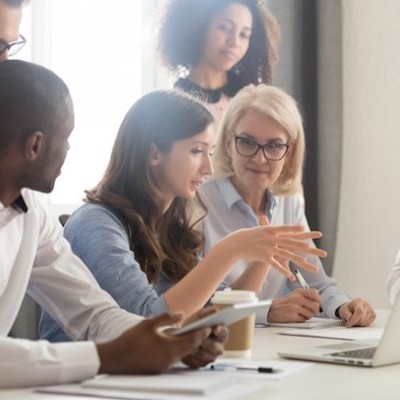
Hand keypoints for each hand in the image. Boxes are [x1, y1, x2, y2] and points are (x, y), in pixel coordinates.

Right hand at [97, 313, 211, 374]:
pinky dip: (180, 351)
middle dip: (199, 339)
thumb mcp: (149, 323)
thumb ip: (167, 318)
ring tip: (194, 334)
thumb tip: (182, 315)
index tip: (209, 326)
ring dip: (189, 345)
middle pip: (190, 348)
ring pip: (183, 354)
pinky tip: (177, 343)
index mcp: (168, 347)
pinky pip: (175, 359)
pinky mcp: (160, 370)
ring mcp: (165, 366)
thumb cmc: (131, 339)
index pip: (192, 340)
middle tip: (206, 330)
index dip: (202, 333)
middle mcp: (169, 359)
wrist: (115, 358)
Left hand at [181, 307, 227, 368]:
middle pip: (216, 348)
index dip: (220, 331)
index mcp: (221, 333)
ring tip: (191, 345)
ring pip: (207, 357)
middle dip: (208, 343)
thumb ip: (207, 313)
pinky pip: (198, 363)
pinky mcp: (201, 364)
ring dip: (199, 350)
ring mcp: (210, 357)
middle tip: (200, 339)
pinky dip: (192, 358)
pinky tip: (187, 352)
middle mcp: (219, 347)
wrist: (182, 336)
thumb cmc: (194, 325)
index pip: (224, 332)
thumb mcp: (199, 316)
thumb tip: (215, 311)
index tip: (215, 328)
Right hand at [226, 224, 326, 279]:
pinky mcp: (264, 257)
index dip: (300, 231)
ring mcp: (268, 248)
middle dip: (305, 246)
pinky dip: (283, 272)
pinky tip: (291, 277)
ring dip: (298, 259)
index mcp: (271, 230)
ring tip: (308, 264)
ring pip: (286, 254)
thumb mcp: (258, 229)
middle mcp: (272, 238)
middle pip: (291, 242)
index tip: (311, 232)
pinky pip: (275, 265)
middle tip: (317, 249)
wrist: (235, 244)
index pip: (288, 230)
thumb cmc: (246, 236)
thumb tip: (269, 218)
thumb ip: (266, 225)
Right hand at [267, 288, 322, 321]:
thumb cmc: (283, 304)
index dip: (319, 300)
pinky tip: (296, 317)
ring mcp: (295, 307)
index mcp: (298, 292)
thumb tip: (319, 302)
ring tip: (301, 314)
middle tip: (309, 311)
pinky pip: (304, 320)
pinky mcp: (293, 315)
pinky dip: (302, 320)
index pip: (315, 293)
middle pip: (316, 305)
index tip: (318, 304)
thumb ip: (306, 296)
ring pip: (312, 314)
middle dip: (314, 310)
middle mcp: (297, 298)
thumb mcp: (294, 295)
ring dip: (308, 316)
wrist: (270, 310)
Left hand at [337, 299, 375, 326]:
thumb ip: (346, 314)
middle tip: (350, 323)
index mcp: (358, 301)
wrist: (351, 309)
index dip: (354, 319)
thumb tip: (349, 318)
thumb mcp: (343, 310)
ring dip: (359, 324)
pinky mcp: (373, 315)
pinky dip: (363, 324)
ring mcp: (371, 310)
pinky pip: (368, 323)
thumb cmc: (348, 309)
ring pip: (366, 322)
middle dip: (355, 322)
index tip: (349, 323)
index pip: (359, 311)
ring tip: (354, 321)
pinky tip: (359, 321)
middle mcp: (366, 305)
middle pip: (363, 317)